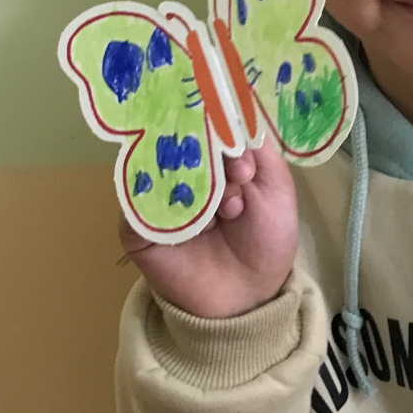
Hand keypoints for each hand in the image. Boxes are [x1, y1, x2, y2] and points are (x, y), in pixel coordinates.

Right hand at [118, 136, 298, 319]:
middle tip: (241, 178)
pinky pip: (138, 208)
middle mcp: (179, 173)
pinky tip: (203, 225)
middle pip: (178, 142)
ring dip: (199, 186)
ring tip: (231, 209)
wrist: (251, 297)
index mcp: (210, 159)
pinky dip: (171, 212)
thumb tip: (233, 115)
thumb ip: (257, 149)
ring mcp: (155, 199)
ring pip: (160, 171)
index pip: (201, 125)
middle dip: (213, 156)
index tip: (246, 157)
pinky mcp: (136, 229)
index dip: (221, 129)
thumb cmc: (266, 239)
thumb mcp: (275, 186)